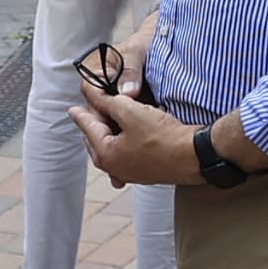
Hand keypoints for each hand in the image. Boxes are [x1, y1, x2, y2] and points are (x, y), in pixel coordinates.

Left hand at [73, 82, 209, 187]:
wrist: (194, 156)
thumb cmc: (163, 136)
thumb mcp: (131, 112)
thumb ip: (109, 102)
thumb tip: (94, 95)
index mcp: (105, 153)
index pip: (87, 126)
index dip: (82, 112)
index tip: (73, 107)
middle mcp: (114, 167)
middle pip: (96, 139)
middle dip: (95, 123)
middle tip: (96, 107)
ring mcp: (129, 173)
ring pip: (110, 148)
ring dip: (109, 133)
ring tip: (111, 118)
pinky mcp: (144, 172)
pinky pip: (125, 155)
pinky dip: (121, 144)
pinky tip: (126, 137)